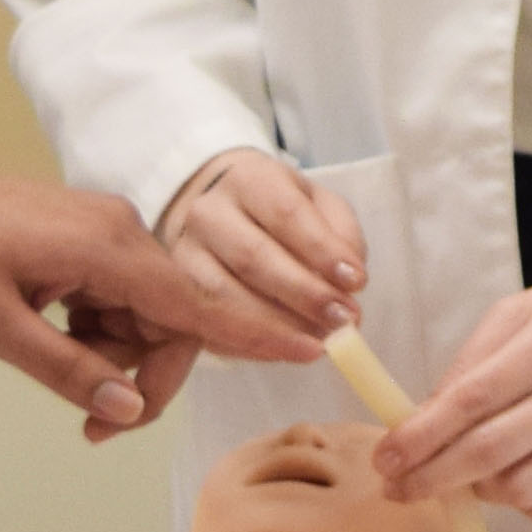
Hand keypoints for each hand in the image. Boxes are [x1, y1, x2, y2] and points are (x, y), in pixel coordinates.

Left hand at [0, 136, 319, 439]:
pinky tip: (49, 329)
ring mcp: (108, 234)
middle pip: (172, 322)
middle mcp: (122, 235)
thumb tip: (126, 408)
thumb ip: (65, 369)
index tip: (312, 347)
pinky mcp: (91, 240)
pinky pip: (119, 298)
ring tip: (44, 355)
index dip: (255, 331)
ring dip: (109, 354)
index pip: (199, 301)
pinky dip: (96, 331)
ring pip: (143, 316)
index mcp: (108, 249)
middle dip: (139, 375)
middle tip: (88, 425)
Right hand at [162, 149, 369, 345]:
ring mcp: (182, 254)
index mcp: (248, 179)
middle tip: (344, 320)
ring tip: (322, 345)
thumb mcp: (319, 207)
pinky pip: (211, 326)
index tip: (357, 281)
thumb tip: (349, 283)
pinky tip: (287, 352)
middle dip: (304, 294)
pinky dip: (252, 345)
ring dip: (278, 328)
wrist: (222, 216)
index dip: (322, 250)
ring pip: (225, 297)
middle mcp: (207, 213)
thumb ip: (340, 236)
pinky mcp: (174, 294)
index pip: (285, 213)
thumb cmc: (281, 214)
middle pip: (254, 257)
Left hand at [370, 252, 531, 520]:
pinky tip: (515, 478)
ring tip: (467, 473)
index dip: (421, 436)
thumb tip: (422, 422)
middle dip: (433, 477)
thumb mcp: (522, 312)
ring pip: (522, 489)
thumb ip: (471, 364)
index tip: (386, 457)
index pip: (473, 401)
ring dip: (479, 490)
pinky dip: (522, 502)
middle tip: (399, 487)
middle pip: (492, 453)